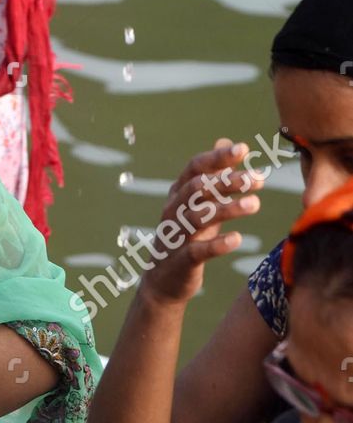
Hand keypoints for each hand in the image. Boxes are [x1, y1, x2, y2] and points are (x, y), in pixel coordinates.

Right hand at [141, 139, 263, 306]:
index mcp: (178, 193)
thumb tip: (226, 142)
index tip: (244, 149)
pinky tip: (238, 239)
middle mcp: (173, 210)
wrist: (164, 280)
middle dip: (227, 181)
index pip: (195, 168)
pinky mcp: (181, 260)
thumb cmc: (186, 236)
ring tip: (255, 204)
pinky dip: (216, 244)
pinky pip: (198, 250)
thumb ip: (214, 175)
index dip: (217, 158)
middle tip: (257, 178)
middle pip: (198, 189)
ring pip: (198, 217)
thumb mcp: (199, 203)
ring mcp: (175, 234)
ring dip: (227, 209)